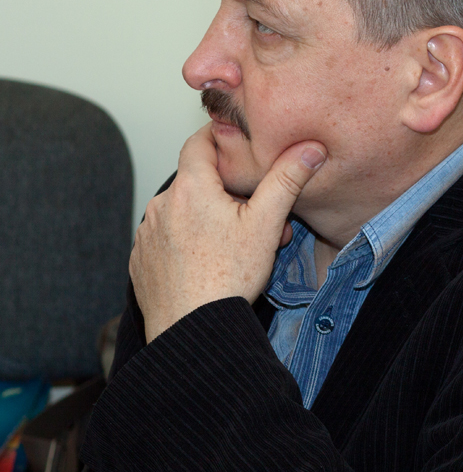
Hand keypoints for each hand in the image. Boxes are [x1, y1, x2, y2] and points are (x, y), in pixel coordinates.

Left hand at [129, 124, 326, 342]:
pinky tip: (207, 262)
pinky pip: (165, 239)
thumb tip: (310, 148)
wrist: (191, 333)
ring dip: (206, 219)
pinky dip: (185, 242)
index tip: (235, 143)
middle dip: (225, 193)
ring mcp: (148, 234)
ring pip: (181, 212)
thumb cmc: (228, 279)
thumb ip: (287, 180)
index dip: (217, 138)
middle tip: (255, 215)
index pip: (199, 142)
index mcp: (190, 188)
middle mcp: (161, 205)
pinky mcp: (141, 260)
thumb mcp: (265, 225)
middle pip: (195, 183)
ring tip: (235, 245)